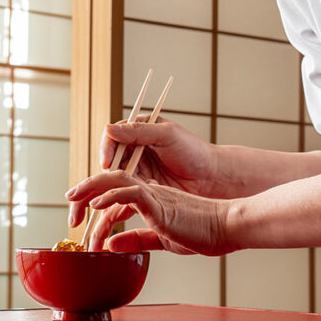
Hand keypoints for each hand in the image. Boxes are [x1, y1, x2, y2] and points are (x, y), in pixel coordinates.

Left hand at [67, 170, 234, 254]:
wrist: (227, 228)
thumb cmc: (201, 234)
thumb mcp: (161, 240)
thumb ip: (137, 240)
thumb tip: (112, 244)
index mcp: (147, 199)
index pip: (113, 194)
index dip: (93, 204)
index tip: (79, 220)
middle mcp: (147, 191)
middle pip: (109, 180)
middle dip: (84, 191)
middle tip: (70, 209)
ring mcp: (153, 193)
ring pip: (116, 179)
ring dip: (91, 188)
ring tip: (73, 198)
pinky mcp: (160, 201)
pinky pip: (132, 192)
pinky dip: (112, 196)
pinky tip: (98, 205)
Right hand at [102, 117, 221, 197]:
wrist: (213, 178)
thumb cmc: (194, 151)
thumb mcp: (166, 135)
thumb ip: (138, 131)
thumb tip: (109, 128)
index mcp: (140, 130)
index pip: (113, 136)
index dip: (107, 149)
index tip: (107, 162)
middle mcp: (137, 148)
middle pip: (112, 157)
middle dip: (109, 169)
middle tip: (111, 180)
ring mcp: (140, 168)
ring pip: (118, 175)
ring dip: (120, 182)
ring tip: (129, 188)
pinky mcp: (145, 186)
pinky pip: (129, 189)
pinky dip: (131, 192)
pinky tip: (144, 193)